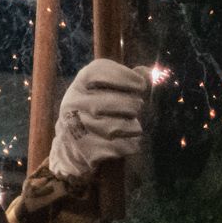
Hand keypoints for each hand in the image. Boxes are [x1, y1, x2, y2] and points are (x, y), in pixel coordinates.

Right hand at [47, 58, 148, 181]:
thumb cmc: (97, 109)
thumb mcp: (105, 90)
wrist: (73, 143)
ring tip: (133, 126)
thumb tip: (149, 72)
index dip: (124, 77)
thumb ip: (126, 79)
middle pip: (111, 102)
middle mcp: (72, 103)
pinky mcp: (85, 150)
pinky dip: (129, 146)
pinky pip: (118, 148)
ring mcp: (76, 127)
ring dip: (132, 127)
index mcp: (78, 85)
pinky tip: (126, 142)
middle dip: (132, 106)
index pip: (98, 72)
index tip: (141, 85)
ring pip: (116, 127)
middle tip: (136, 108)